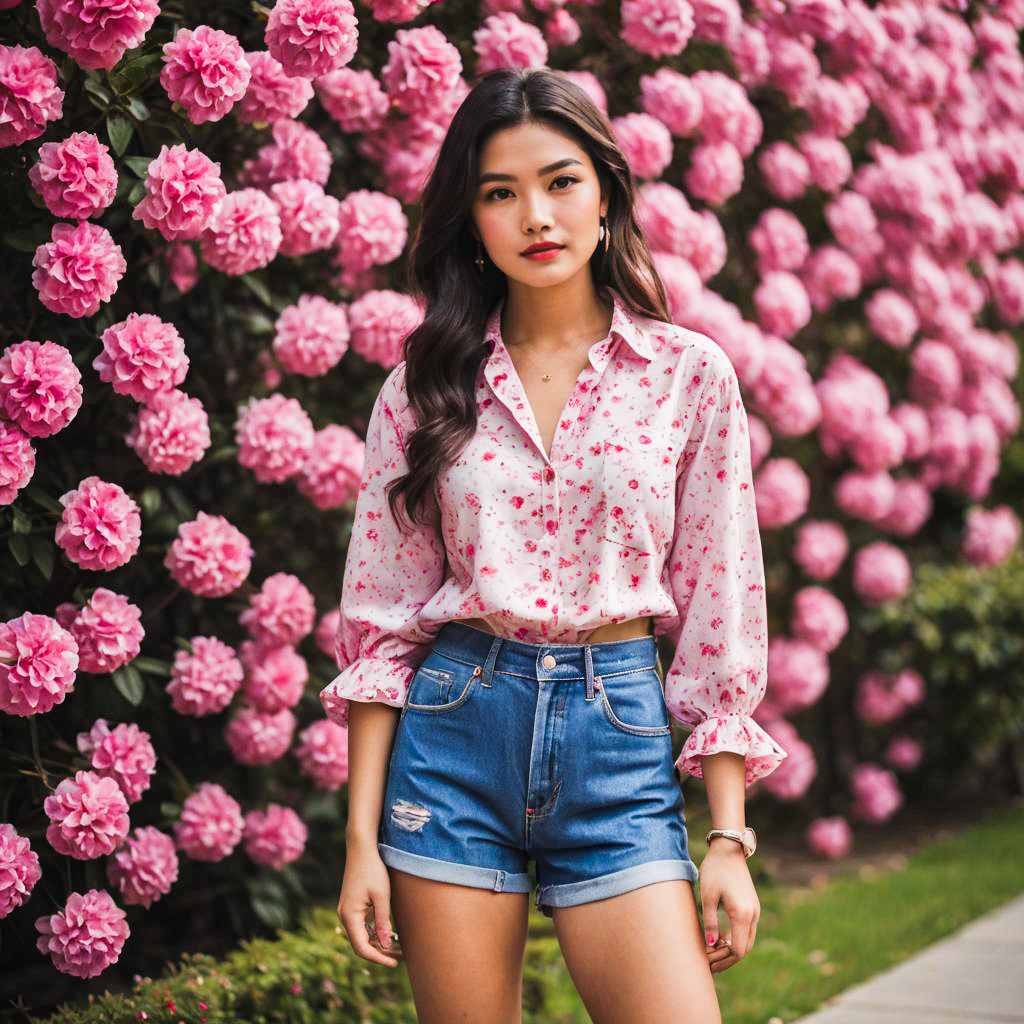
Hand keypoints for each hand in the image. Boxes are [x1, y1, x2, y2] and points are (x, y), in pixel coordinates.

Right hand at [337, 839, 401, 967]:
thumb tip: (385, 945)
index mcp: (350, 916)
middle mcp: (345, 916)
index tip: (394, 963)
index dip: (378, 958)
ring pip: (361, 935)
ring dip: (377, 943)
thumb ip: (382, 921)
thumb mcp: (381, 896)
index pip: (362, 947)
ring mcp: (347, 911)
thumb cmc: (372, 870)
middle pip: (360, 944)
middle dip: (379, 953)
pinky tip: (389, 933)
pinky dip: (373, 932)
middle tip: (399, 957)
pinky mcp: (352, 906)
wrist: (361, 849)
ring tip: (397, 948)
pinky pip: (361, 925)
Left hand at [698, 838, 759, 972]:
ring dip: (731, 950)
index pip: (737, 949)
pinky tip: (720, 940)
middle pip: (743, 949)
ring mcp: (755, 911)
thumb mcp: (708, 896)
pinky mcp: (752, 907)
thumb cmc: (715, 871)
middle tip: (708, 963)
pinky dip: (735, 939)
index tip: (707, 962)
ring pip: (746, 941)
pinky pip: (746, 931)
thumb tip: (710, 946)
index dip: (722, 959)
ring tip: (712, 954)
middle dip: (727, 959)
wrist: (729, 850)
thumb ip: (710, 923)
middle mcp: (753, 915)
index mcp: (742, 914)